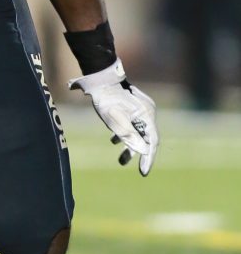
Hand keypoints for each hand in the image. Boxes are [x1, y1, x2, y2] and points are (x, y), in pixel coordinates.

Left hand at [69, 60, 158, 176]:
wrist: (100, 80)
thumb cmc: (107, 101)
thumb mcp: (116, 121)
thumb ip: (130, 136)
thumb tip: (144, 151)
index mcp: (147, 114)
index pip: (152, 141)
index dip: (148, 158)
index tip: (143, 172)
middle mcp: (148, 111)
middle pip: (147, 138)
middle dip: (137, 154)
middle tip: (126, 165)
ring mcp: (142, 109)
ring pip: (139, 132)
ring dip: (130, 146)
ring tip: (120, 160)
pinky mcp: (134, 107)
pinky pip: (133, 125)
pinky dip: (126, 134)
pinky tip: (114, 141)